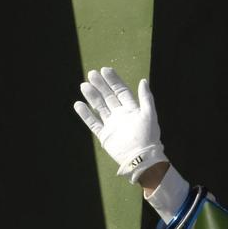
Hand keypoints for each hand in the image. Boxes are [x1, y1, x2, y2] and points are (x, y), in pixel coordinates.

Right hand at [74, 67, 166, 182]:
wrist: (141, 159)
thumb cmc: (148, 136)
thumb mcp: (149, 114)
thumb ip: (145, 98)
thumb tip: (143, 80)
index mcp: (131, 109)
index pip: (121, 91)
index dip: (113, 80)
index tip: (105, 70)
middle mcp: (120, 115)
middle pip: (108, 97)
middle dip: (101, 85)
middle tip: (91, 73)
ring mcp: (112, 125)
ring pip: (99, 107)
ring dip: (92, 96)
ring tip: (84, 85)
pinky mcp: (104, 135)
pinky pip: (93, 123)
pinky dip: (85, 114)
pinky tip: (78, 104)